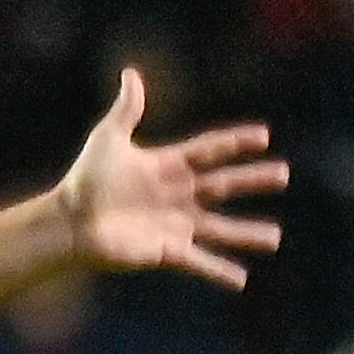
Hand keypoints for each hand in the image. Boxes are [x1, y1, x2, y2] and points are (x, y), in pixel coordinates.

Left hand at [55, 68, 287, 291]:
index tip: (263, 136)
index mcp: (168, 166)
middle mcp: (177, 195)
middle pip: (223, 186)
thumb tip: (131, 73)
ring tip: (274, 238)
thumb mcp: (108, 139)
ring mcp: (174, 224)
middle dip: (253, 180)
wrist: (69, 222)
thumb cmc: (84, 180)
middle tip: (283, 175)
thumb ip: (127, 109)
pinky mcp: (166, 251)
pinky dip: (220, 271)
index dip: (235, 143)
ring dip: (247, 233)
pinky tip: (241, 280)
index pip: (209, 150)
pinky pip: (199, 262)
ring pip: (219, 228)